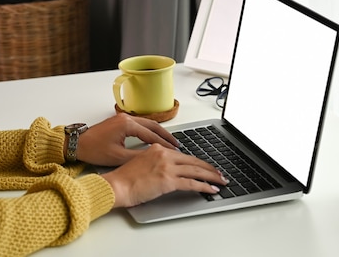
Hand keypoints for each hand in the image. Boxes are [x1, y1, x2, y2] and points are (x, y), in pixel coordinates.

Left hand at [75, 113, 178, 165]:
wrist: (76, 144)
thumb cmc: (93, 150)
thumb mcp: (118, 157)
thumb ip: (137, 157)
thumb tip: (153, 159)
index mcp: (127, 125)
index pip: (152, 135)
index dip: (164, 144)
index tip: (174, 151)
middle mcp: (127, 118)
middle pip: (153, 125)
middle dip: (166, 135)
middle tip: (176, 144)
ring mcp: (123, 118)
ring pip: (147, 123)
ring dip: (158, 132)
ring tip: (168, 142)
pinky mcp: (120, 121)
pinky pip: (140, 124)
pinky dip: (150, 131)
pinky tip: (154, 138)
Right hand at [101, 144, 228, 207]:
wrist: (117, 186)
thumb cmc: (124, 179)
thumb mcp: (141, 162)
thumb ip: (156, 162)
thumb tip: (167, 170)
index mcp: (158, 149)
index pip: (184, 155)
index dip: (198, 161)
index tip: (206, 166)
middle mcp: (164, 155)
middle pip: (194, 161)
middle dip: (209, 168)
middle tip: (219, 173)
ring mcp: (167, 167)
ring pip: (196, 171)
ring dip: (212, 177)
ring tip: (221, 181)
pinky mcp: (169, 181)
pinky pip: (192, 183)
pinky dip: (204, 187)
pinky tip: (211, 190)